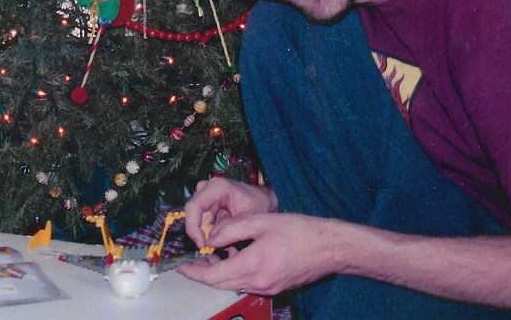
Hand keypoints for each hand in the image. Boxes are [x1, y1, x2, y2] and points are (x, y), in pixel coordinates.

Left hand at [179, 212, 342, 295]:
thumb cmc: (299, 230)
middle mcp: (258, 283)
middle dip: (201, 273)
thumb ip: (231, 230)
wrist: (331, 247)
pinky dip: (233, 274)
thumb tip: (209, 238)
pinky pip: (246, 283)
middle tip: (189, 259)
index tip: (179, 264)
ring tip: (207, 256)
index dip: (192, 270)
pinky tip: (231, 258)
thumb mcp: (261, 221)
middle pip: (220, 284)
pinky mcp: (275, 288)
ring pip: (232, 285)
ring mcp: (268, 289)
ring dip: (217, 274)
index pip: (212, 275)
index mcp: (252, 266)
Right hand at [183, 177, 276, 249]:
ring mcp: (205, 197)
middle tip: (214, 249)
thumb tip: (209, 243)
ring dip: (208, 235)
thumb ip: (229, 229)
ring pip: (198, 222)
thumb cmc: (259, 205)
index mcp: (217, 188)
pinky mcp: (207, 206)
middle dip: (202, 234)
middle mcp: (207, 189)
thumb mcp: (249, 219)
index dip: (193, 227)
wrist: (265, 201)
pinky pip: (203, 224)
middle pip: (193, 215)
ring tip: (227, 242)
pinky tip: (225, 238)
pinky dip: (212, 234)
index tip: (202, 244)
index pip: (194, 206)